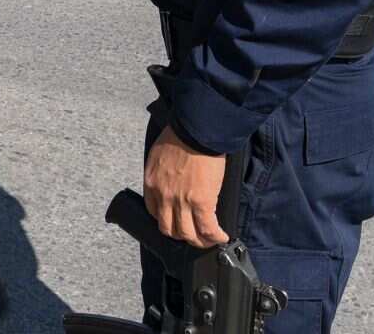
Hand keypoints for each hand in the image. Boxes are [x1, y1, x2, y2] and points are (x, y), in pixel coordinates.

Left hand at [143, 125, 229, 246]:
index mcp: (151, 183)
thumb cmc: (180, 136)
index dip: (166, 220)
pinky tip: (222, 236)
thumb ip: (162, 173)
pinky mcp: (202, 202)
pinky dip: (215, 236)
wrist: (196, 131)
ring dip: (199, 241)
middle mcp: (164, 196)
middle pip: (169, 229)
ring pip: (188, 234)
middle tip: (192, 235)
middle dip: (181, 235)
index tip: (175, 220)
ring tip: (209, 239)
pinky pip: (207, 228)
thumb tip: (172, 182)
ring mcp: (182, 202)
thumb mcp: (159, 155)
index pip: (154, 212)